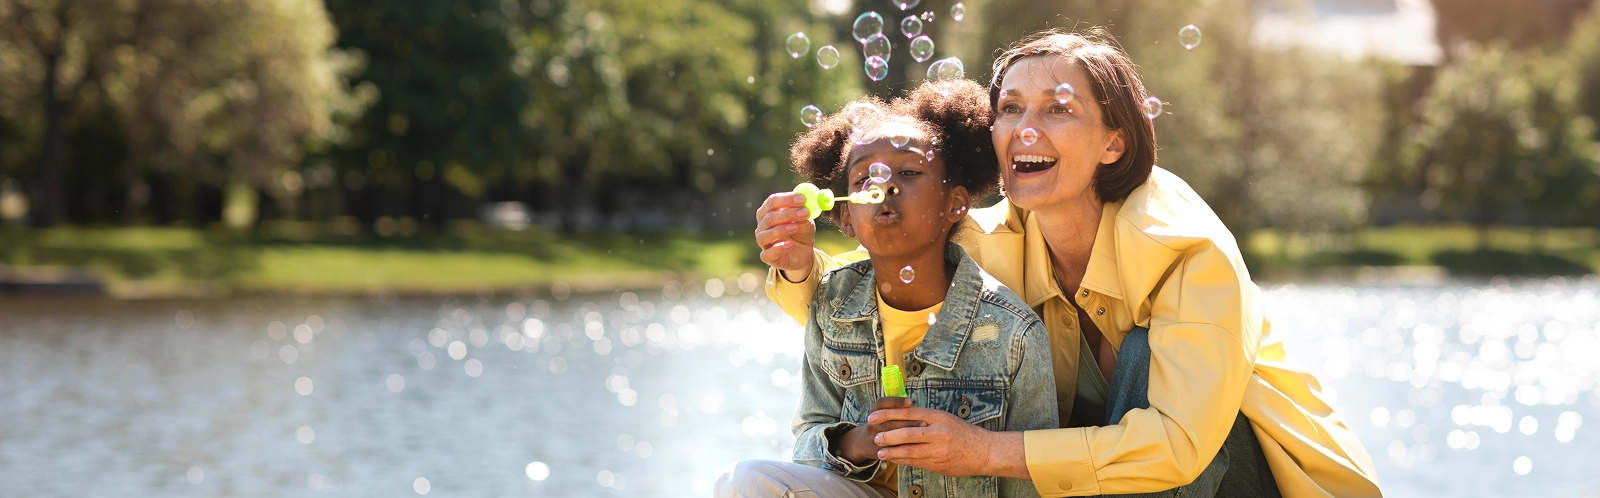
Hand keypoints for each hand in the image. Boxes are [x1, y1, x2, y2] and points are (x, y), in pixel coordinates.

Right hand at [754, 191, 815, 281]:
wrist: (804, 253)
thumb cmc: (801, 232)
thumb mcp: (806, 221)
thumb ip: (804, 212)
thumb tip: (806, 203)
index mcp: (769, 212)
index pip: (772, 202)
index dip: (786, 199)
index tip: (802, 199)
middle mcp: (762, 226)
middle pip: (769, 217)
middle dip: (787, 214)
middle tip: (804, 212)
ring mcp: (763, 242)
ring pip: (765, 235)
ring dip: (781, 230)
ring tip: (796, 227)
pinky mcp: (767, 257)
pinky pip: (767, 254)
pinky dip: (778, 249)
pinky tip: (790, 245)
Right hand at [835, 397, 921, 463]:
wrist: (861, 443)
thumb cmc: (880, 424)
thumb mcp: (881, 413)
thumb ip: (895, 408)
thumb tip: (912, 403)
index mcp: (874, 412)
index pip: (882, 404)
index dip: (895, 402)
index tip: (910, 401)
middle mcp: (872, 425)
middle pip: (888, 422)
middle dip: (907, 421)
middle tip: (924, 422)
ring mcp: (874, 439)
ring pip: (890, 437)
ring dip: (907, 435)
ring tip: (922, 434)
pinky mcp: (878, 452)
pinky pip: (892, 451)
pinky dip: (904, 448)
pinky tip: (918, 446)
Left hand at [869, 407, 1028, 478]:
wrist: (985, 452)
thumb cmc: (965, 434)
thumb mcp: (947, 419)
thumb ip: (927, 419)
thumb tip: (905, 418)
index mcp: (938, 417)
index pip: (908, 413)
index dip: (888, 414)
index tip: (874, 416)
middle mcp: (938, 432)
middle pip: (906, 433)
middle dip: (888, 436)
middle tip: (875, 437)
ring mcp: (938, 450)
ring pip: (909, 451)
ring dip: (892, 452)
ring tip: (881, 452)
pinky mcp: (938, 464)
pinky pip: (916, 462)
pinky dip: (903, 461)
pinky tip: (894, 460)